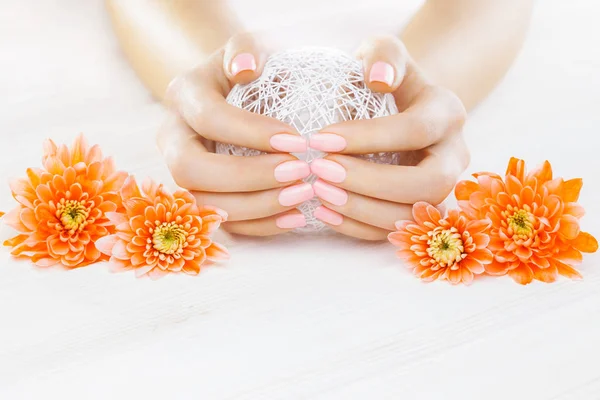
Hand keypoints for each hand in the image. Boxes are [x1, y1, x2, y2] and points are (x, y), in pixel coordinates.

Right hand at [157, 35, 313, 235]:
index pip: (209, 119)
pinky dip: (259, 225)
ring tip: (304, 194)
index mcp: (184, 95)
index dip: (251, 133)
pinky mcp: (202, 196)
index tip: (298, 140)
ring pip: (204, 203)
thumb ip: (245, 48)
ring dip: (257, 205)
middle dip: (248, 176)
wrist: (235, 95)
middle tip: (300, 172)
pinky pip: (222, 222)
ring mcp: (183, 172)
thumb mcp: (249, 46)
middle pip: (191, 170)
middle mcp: (172, 137)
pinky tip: (294, 218)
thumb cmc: (251, 69)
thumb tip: (244, 69)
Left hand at [309, 36, 468, 239]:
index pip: (414, 130)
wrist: (402, 108)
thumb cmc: (386, 79)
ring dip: (362, 210)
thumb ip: (383, 56)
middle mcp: (454, 155)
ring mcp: (442, 188)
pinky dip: (359, 227)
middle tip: (320, 172)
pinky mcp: (422, 212)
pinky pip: (396, 231)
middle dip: (371, 183)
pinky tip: (326, 212)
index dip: (367, 138)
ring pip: (414, 214)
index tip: (319, 138)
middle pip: (427, 183)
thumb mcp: (384, 52)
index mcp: (447, 113)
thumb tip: (378, 79)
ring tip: (318, 192)